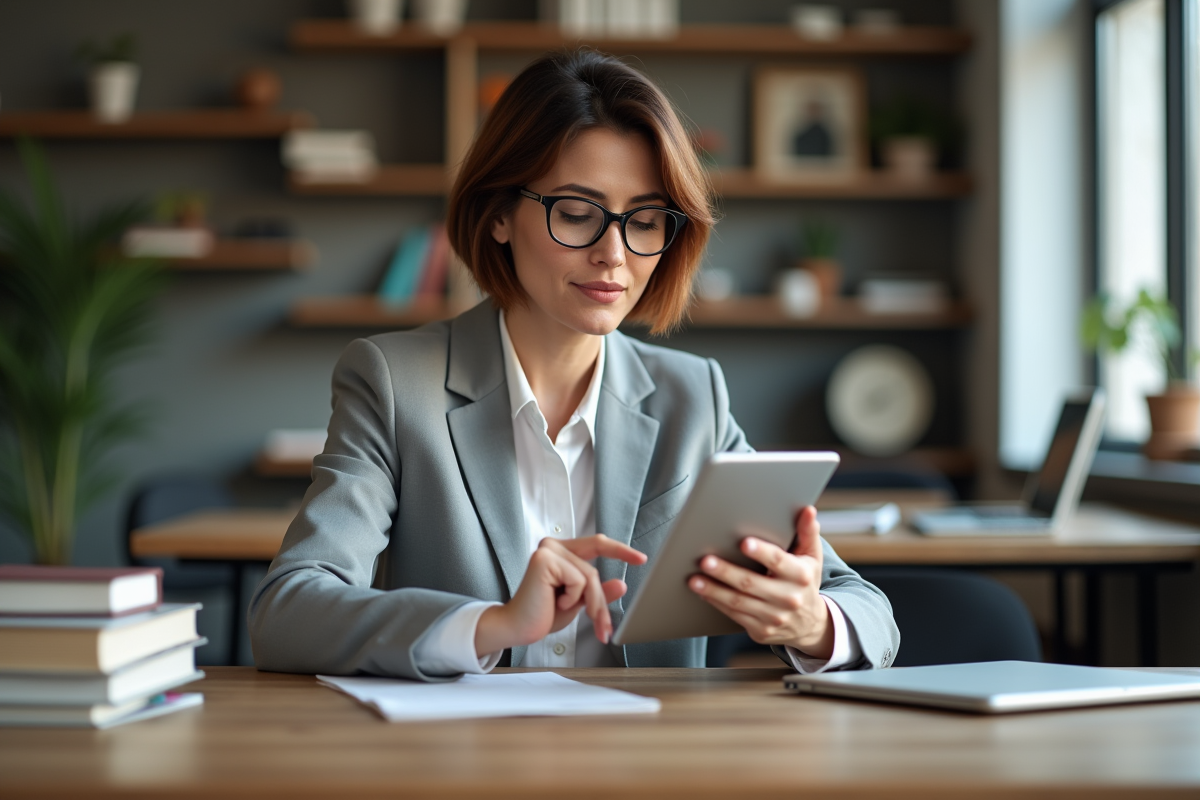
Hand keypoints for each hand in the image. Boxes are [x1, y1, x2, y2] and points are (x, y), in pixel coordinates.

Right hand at [475, 534, 646, 657]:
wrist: (518, 628)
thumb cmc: (543, 614)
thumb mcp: (578, 602)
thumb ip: (597, 592)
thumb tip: (621, 584)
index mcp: (561, 551)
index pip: (597, 544)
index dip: (621, 550)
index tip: (641, 559)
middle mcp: (553, 545)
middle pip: (593, 569)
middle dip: (600, 601)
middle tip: (602, 626)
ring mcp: (547, 550)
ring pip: (589, 577)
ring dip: (589, 604)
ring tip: (573, 614)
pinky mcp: (544, 560)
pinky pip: (578, 581)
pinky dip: (572, 599)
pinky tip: (554, 602)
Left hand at [687, 506, 832, 659]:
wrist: (811, 623)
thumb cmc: (804, 581)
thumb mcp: (811, 557)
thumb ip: (807, 532)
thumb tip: (808, 510)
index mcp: (800, 576)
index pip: (779, 562)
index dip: (762, 552)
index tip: (744, 542)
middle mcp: (788, 598)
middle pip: (751, 583)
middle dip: (726, 572)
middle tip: (705, 560)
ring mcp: (774, 617)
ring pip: (738, 602)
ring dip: (714, 590)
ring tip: (694, 579)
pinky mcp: (761, 630)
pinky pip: (734, 615)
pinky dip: (716, 602)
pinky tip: (702, 592)